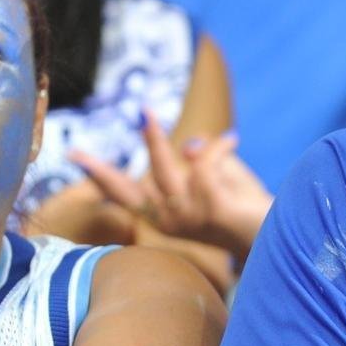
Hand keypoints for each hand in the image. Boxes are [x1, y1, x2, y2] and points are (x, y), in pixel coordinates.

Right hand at [68, 110, 271, 263]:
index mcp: (163, 215)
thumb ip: (197, 159)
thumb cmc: (241, 205)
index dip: (98, 175)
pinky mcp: (211, 208)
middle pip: (131, 187)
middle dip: (119, 157)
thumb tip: (190, 146)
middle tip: (135, 116)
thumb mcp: (212, 177)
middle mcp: (169, 220)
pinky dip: (218, 147)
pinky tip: (232, 140)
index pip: (124, 196)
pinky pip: (204, 162)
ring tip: (150, 113)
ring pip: (165, 168)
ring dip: (158, 139)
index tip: (71, 155)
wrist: (274, 232)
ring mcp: (188, 217)